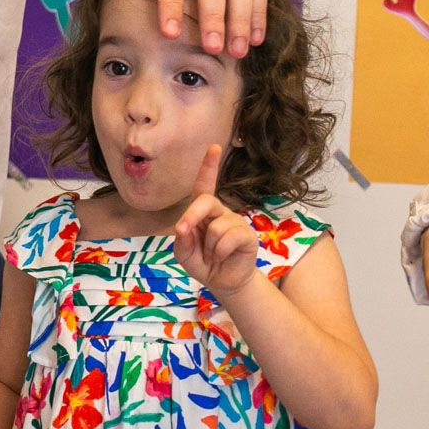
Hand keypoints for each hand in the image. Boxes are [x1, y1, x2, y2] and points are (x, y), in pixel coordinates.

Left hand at [173, 146, 259, 296]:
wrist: (221, 281)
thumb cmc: (201, 261)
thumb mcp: (183, 251)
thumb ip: (181, 239)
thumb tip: (185, 228)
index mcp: (203, 211)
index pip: (205, 185)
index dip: (209, 166)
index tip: (215, 147)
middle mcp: (220, 211)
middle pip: (205, 201)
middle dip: (191, 216)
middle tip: (183, 232)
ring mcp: (235, 222)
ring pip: (215, 226)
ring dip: (208, 246)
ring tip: (212, 254)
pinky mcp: (247, 235)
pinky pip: (228, 238)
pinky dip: (219, 251)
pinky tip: (222, 256)